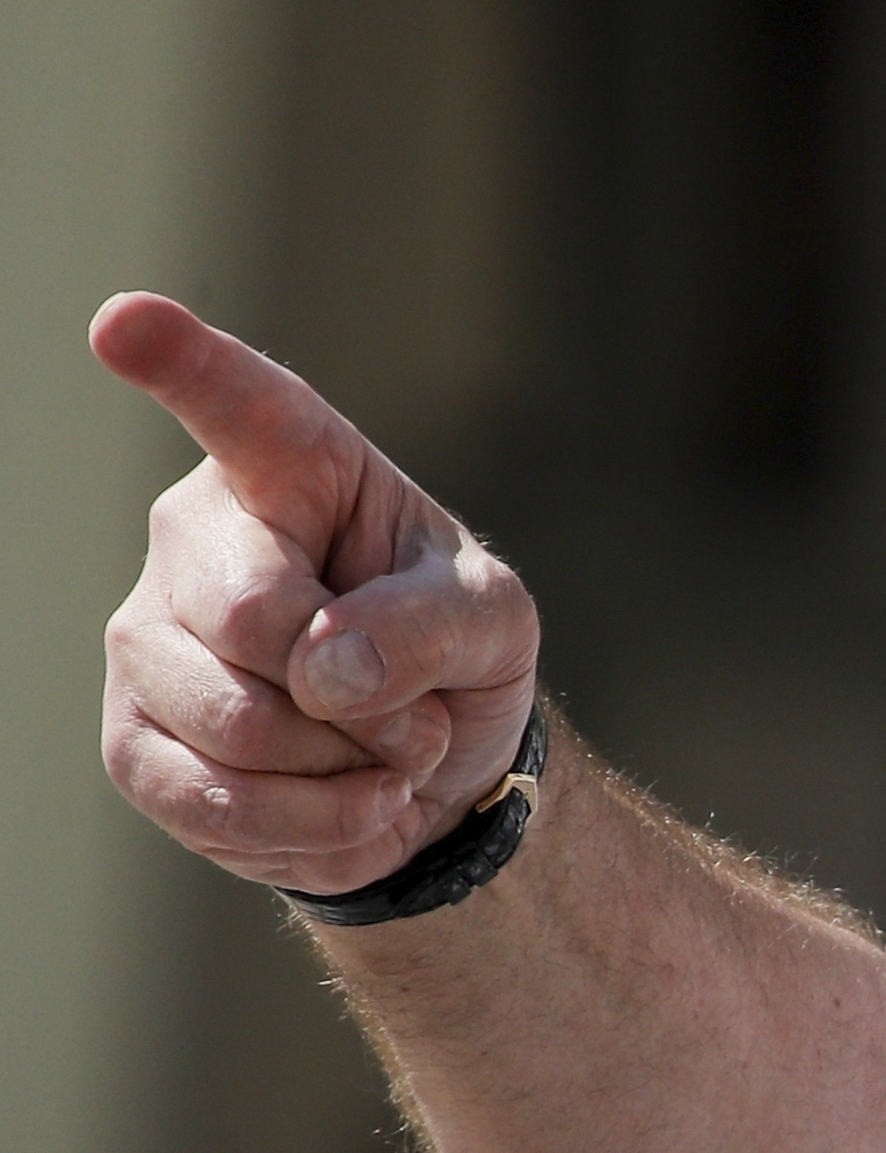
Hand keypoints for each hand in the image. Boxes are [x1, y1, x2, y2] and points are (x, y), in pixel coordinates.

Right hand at [95, 293, 540, 897]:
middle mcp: (197, 540)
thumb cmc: (455, 652)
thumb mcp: (493, 620)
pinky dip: (313, 830)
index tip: (125, 322)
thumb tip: (325, 669)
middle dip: (360, 694)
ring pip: (230, 723)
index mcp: (295, 471)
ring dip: (346, 769)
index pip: (237, 406)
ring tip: (388, 758)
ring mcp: (149, 641)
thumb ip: (430, 623)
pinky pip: (210, 803)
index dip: (179, 363)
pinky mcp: (138, 742)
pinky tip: (354, 810)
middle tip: (419, 718)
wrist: (430, 769)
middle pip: (248, 616)